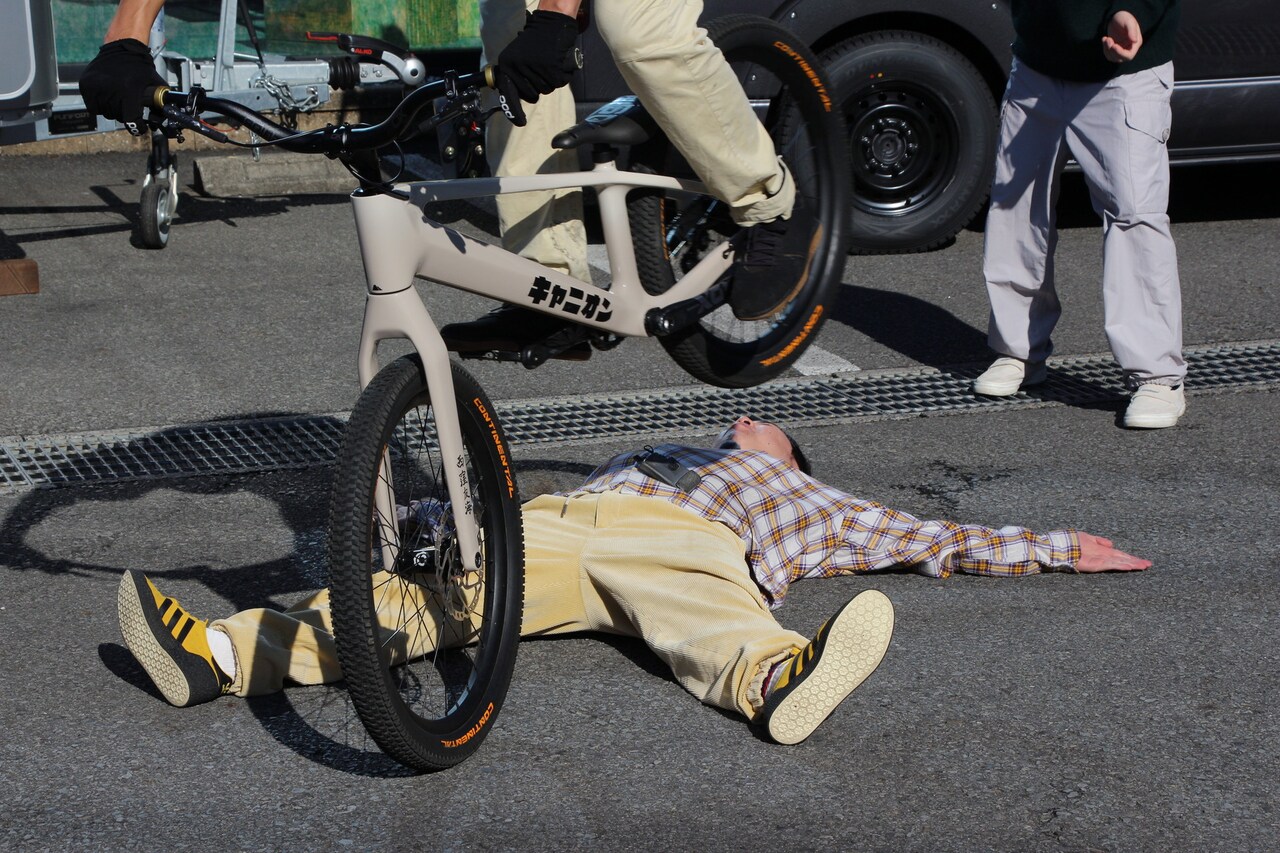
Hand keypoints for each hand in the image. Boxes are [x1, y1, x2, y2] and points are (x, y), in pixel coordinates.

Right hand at [78, 39, 164, 133]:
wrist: (121, 48)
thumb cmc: (140, 68)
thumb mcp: (155, 83)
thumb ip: (162, 101)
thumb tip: (169, 116)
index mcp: (129, 91)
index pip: (131, 120)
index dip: (137, 126)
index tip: (140, 126)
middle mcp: (110, 90)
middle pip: (118, 117)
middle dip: (125, 115)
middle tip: (129, 107)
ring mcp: (95, 87)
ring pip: (105, 113)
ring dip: (112, 110)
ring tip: (118, 100)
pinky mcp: (85, 85)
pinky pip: (92, 106)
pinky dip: (100, 105)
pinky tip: (107, 97)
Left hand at [494, 10, 579, 126]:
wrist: (550, 24)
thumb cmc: (535, 42)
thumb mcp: (516, 56)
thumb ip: (515, 75)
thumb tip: (514, 98)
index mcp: (508, 66)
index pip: (509, 95)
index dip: (514, 112)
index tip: (520, 122)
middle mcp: (518, 69)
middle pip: (531, 95)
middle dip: (538, 87)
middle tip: (541, 70)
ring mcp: (535, 70)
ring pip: (545, 90)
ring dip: (550, 81)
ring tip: (549, 63)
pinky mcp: (551, 70)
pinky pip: (558, 83)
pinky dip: (561, 76)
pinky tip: (558, 63)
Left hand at [1074, 532, 1151, 572]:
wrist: (1058, 546)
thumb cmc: (1070, 541)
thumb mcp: (1087, 537)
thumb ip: (1099, 541)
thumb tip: (1112, 544)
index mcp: (1101, 551)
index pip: (1119, 554)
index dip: (1130, 557)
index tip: (1142, 559)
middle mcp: (1102, 557)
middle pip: (1122, 559)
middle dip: (1135, 562)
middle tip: (1148, 564)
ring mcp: (1099, 561)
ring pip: (1119, 563)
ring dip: (1131, 564)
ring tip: (1143, 566)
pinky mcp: (1094, 565)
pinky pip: (1110, 564)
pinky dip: (1120, 565)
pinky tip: (1129, 566)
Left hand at [1102, 12, 1143, 62]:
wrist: (1117, 17)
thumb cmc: (1124, 17)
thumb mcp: (1128, 21)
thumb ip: (1132, 30)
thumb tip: (1135, 41)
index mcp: (1136, 43)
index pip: (1129, 55)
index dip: (1120, 53)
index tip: (1113, 45)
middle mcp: (1130, 48)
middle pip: (1121, 58)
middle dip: (1112, 51)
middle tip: (1108, 39)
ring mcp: (1122, 50)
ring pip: (1113, 58)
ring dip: (1107, 50)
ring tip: (1106, 38)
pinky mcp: (1115, 49)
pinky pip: (1108, 55)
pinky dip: (1105, 48)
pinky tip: (1104, 39)